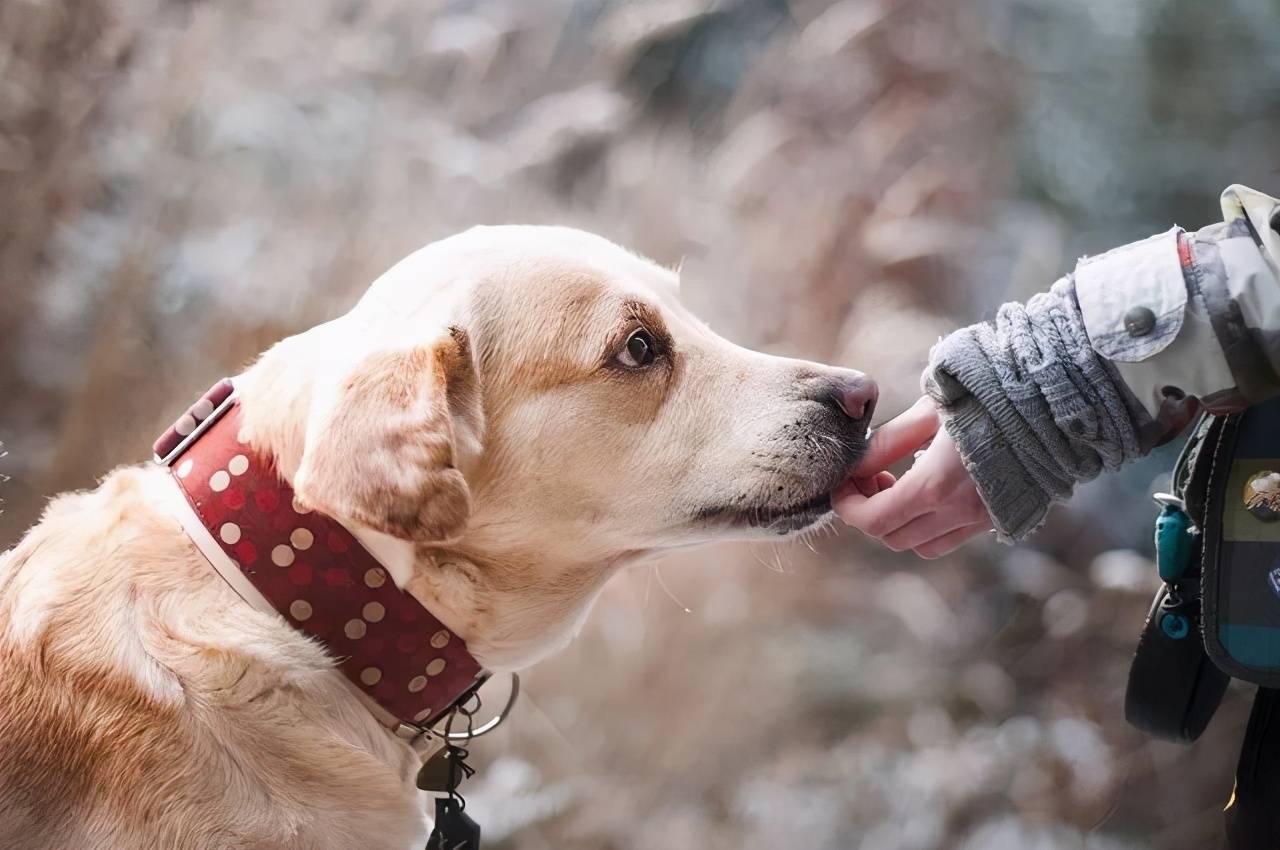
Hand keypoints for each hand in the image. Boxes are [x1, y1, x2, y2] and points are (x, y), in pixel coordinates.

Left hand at [833, 396, 992, 557]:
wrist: (1054, 401)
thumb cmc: (988, 395)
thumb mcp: (930, 411)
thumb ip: (888, 442)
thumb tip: (855, 464)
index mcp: (936, 485)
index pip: (873, 520)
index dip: (848, 506)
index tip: (842, 484)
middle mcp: (959, 512)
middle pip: (892, 538)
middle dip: (870, 512)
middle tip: (871, 477)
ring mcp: (982, 520)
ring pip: (921, 545)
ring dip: (900, 523)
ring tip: (899, 483)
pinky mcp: (999, 518)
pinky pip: (951, 538)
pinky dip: (929, 525)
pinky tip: (931, 489)